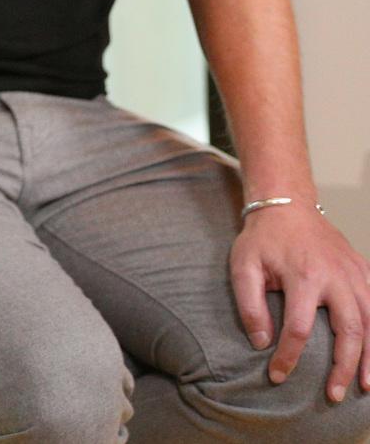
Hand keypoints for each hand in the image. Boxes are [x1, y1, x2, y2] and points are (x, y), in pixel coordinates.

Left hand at [231, 202, 369, 402]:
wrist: (287, 205)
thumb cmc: (262, 239)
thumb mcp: (243, 266)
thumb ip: (250, 305)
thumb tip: (260, 343)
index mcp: (304, 277)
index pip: (300, 329)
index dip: (289, 357)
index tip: (278, 377)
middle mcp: (336, 278)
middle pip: (349, 332)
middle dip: (343, 368)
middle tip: (334, 395)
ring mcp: (355, 275)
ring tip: (365, 386)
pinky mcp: (364, 272)